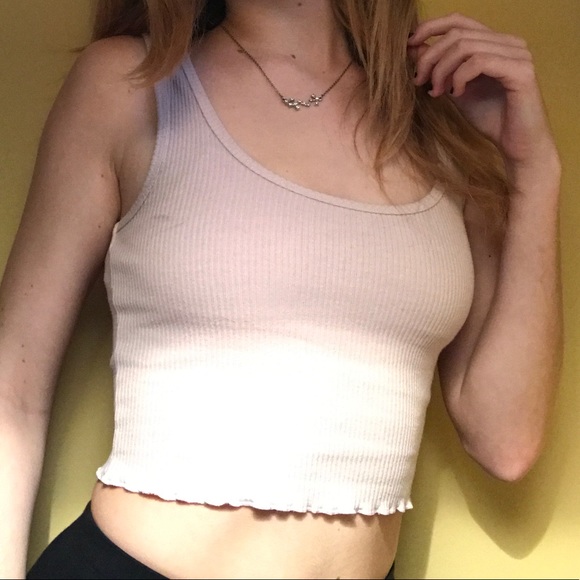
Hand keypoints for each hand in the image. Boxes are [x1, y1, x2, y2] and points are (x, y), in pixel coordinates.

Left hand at [407, 13, 558, 172]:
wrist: (517, 145)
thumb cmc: (490, 118)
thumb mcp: (456, 90)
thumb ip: (440, 69)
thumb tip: (414, 48)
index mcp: (494, 43)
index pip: (459, 21)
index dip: (430, 28)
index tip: (409, 45)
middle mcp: (508, 42)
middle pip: (458, 33)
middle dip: (430, 57)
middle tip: (419, 81)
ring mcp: (517, 54)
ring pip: (465, 46)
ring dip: (442, 69)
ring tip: (436, 92)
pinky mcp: (521, 70)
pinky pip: (479, 62)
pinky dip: (460, 77)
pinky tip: (456, 94)